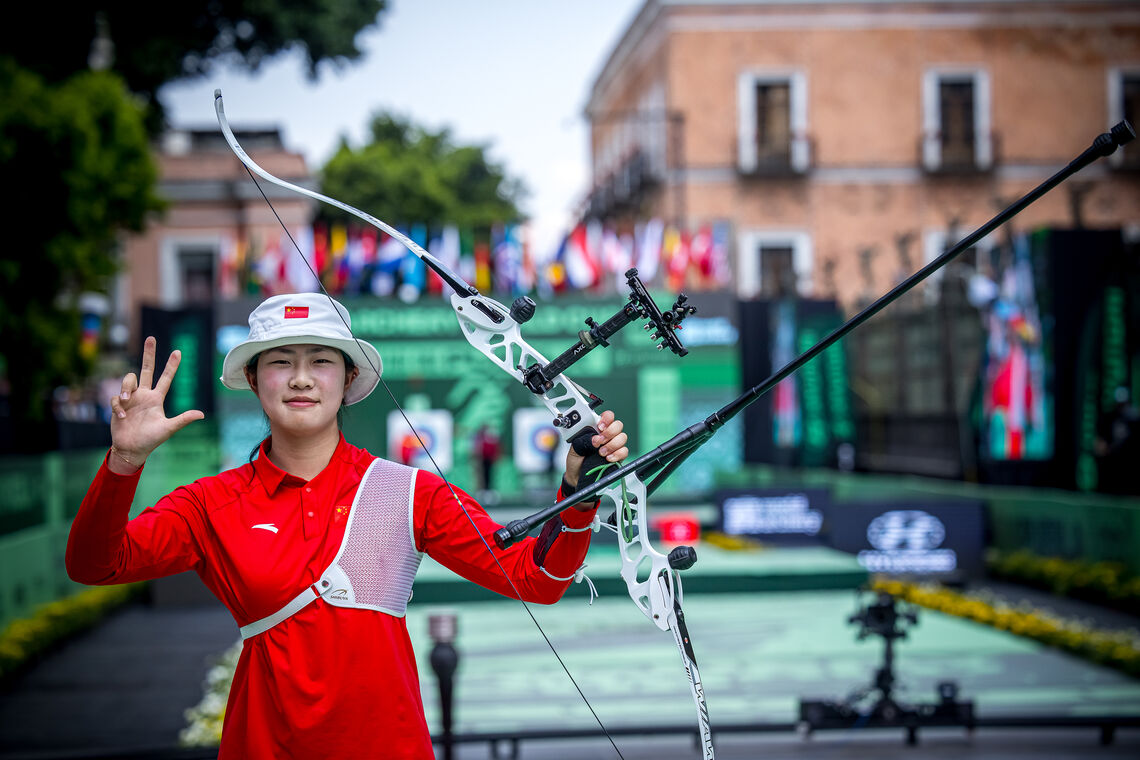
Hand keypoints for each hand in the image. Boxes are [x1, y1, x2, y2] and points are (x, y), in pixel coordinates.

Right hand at [107, 336, 204, 472]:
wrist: (132, 449)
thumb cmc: (151, 440)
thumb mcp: (168, 428)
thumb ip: (182, 420)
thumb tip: (202, 414)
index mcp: (157, 398)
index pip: (166, 378)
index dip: (171, 366)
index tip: (178, 351)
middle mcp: (144, 395)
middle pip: (146, 369)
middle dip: (148, 354)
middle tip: (151, 338)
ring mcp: (130, 398)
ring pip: (128, 380)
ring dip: (126, 388)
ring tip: (126, 402)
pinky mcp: (117, 405)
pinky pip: (115, 397)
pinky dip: (117, 405)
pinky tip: (121, 416)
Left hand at [563, 410, 628, 503]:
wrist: (577, 477)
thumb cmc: (576, 460)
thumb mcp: (575, 448)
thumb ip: (584, 440)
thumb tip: (594, 438)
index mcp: (596, 429)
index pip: (607, 417)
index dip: (607, 419)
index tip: (600, 427)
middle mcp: (607, 436)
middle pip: (618, 425)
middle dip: (610, 432)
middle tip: (599, 442)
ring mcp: (613, 446)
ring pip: (623, 437)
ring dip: (612, 444)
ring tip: (601, 453)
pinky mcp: (618, 457)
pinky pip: (624, 451)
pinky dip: (617, 454)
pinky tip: (608, 458)